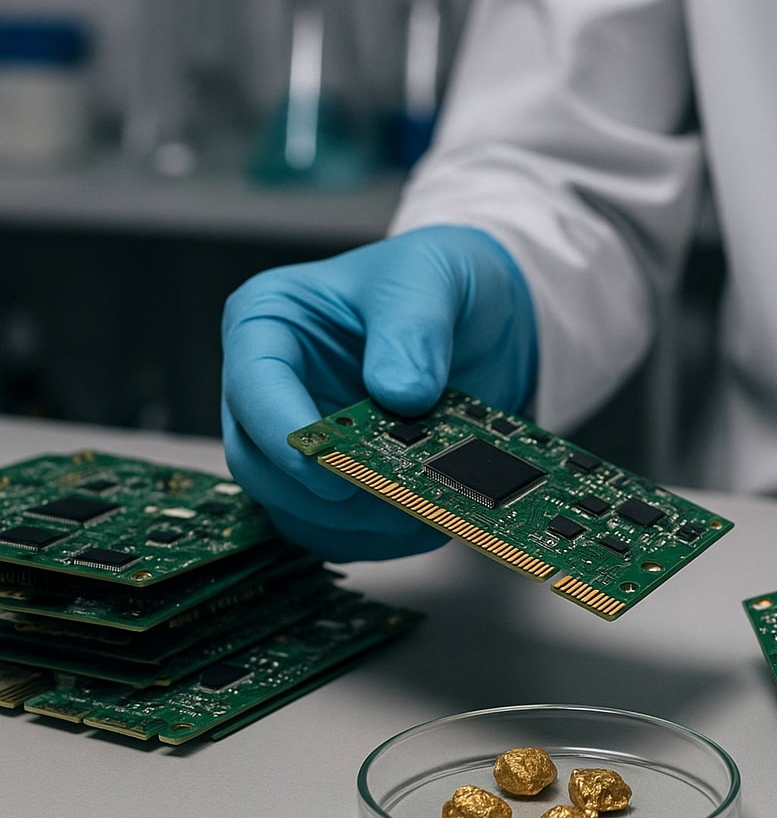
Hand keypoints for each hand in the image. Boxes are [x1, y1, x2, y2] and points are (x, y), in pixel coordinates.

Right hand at [221, 225, 537, 560]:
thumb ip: (414, 330)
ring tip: (421, 510)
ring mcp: (299, 441)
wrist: (482, 314)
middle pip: (258, 461)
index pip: (253, 385)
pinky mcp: (333, 480)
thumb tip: (400, 394)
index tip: (331, 465)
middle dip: (319, 491)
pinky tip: (427, 520)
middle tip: (388, 496)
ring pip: (292, 509)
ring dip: (353, 524)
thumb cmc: (436, 282)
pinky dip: (378, 537)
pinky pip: (337, 530)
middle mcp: (272, 389)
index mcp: (270, 323)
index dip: (283, 432)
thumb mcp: (430, 280)